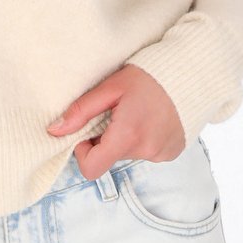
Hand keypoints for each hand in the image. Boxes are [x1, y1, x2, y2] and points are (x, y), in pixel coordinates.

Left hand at [46, 64, 185, 179]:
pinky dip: (143, 138)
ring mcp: (161, 154)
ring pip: (129, 153)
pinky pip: (147, 151)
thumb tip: (54, 131)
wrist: (189, 73)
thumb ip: (81, 111)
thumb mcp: (110, 88)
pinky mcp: (173, 152)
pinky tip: (150, 117)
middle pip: (111, 156)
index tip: (89, 130)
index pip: (91, 169)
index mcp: (127, 137)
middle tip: (117, 110)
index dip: (83, 152)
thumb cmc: (147, 76)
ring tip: (137, 110)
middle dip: (107, 137)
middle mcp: (146, 151)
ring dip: (126, 136)